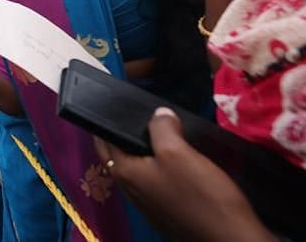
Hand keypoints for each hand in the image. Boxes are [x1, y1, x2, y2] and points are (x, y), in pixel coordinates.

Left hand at [95, 107, 274, 241]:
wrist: (231, 239)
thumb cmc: (202, 196)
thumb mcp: (179, 152)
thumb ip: (162, 128)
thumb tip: (159, 114)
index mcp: (125, 173)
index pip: (104, 140)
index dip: (109, 121)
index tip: (118, 107)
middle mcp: (130, 190)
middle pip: (119, 155)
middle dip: (124, 136)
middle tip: (141, 118)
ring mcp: (148, 204)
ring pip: (138, 169)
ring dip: (144, 152)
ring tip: (161, 134)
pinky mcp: (166, 212)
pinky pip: (155, 182)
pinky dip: (159, 168)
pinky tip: (176, 162)